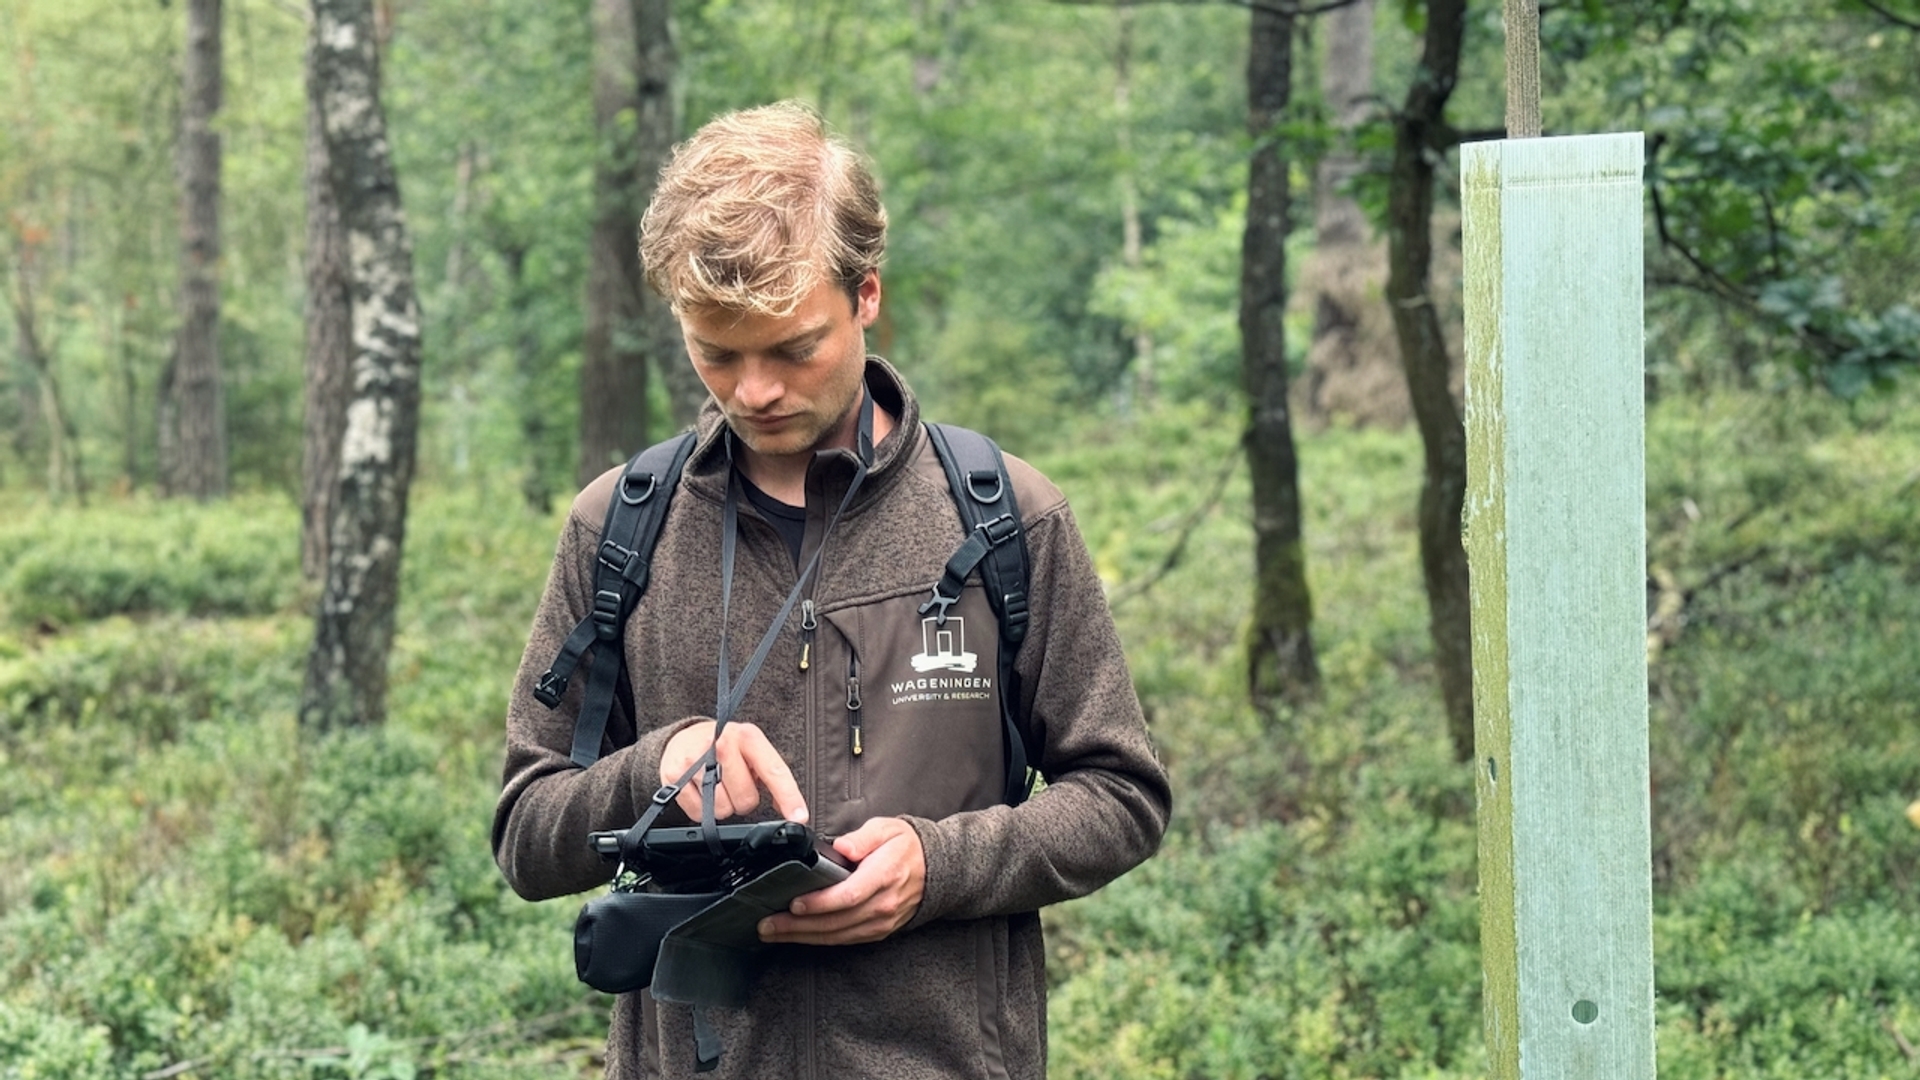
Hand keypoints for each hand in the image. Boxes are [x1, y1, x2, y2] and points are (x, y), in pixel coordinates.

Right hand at [658, 721, 806, 823]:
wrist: (684, 738)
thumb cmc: (724, 746)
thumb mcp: (751, 750)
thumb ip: (771, 775)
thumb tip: (790, 808)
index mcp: (747, 737)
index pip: (774, 771)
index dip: (789, 797)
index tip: (799, 817)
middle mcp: (721, 744)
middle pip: (746, 799)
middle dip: (744, 799)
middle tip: (735, 784)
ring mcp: (695, 760)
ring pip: (722, 810)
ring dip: (723, 806)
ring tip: (717, 786)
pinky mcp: (674, 776)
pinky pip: (698, 814)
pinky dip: (702, 809)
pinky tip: (701, 791)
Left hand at [757, 817, 924, 945]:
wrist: (935, 869)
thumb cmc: (906, 848)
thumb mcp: (887, 829)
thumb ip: (863, 838)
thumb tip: (843, 847)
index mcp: (884, 877)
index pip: (848, 895)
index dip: (819, 903)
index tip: (794, 904)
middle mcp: (882, 905)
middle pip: (836, 922)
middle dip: (798, 926)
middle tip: (768, 924)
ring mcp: (880, 922)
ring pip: (837, 936)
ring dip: (803, 937)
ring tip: (774, 933)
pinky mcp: (877, 931)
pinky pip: (845, 940)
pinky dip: (820, 940)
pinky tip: (799, 937)